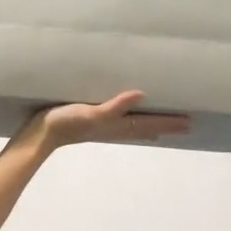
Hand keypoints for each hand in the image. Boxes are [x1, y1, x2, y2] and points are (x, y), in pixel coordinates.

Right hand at [21, 90, 189, 155]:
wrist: (41, 135)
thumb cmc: (66, 122)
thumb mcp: (90, 113)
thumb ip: (114, 105)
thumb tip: (141, 95)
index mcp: (117, 125)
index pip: (149, 124)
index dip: (169, 123)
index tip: (190, 122)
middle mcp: (114, 128)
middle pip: (146, 128)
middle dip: (165, 126)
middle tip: (186, 125)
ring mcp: (104, 126)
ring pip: (135, 128)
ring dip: (151, 127)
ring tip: (164, 127)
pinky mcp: (92, 121)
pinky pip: (121, 123)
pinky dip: (132, 123)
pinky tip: (127, 119)